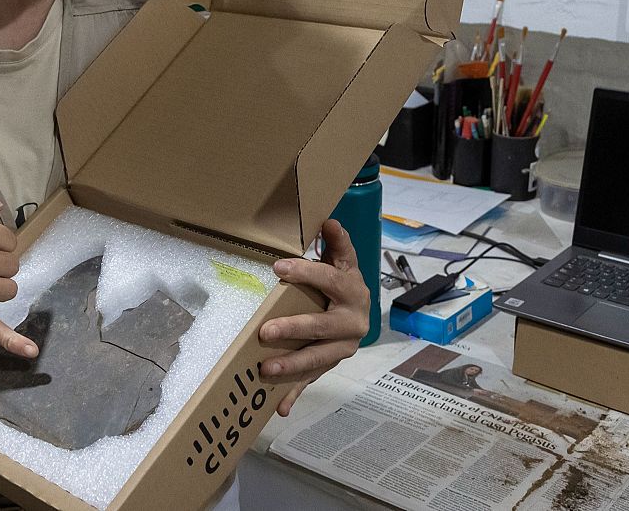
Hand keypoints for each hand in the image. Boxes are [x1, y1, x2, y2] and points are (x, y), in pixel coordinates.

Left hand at [256, 219, 370, 415]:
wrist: (362, 312)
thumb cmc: (344, 282)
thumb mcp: (343, 261)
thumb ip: (337, 243)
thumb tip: (328, 220)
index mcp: (354, 290)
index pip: (330, 279)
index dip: (306, 272)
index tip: (277, 267)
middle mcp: (353, 321)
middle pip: (323, 326)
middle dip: (295, 329)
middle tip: (266, 332)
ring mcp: (343, 346)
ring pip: (318, 358)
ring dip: (292, 366)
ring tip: (265, 370)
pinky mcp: (331, 364)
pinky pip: (313, 381)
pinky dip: (296, 394)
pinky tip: (280, 408)